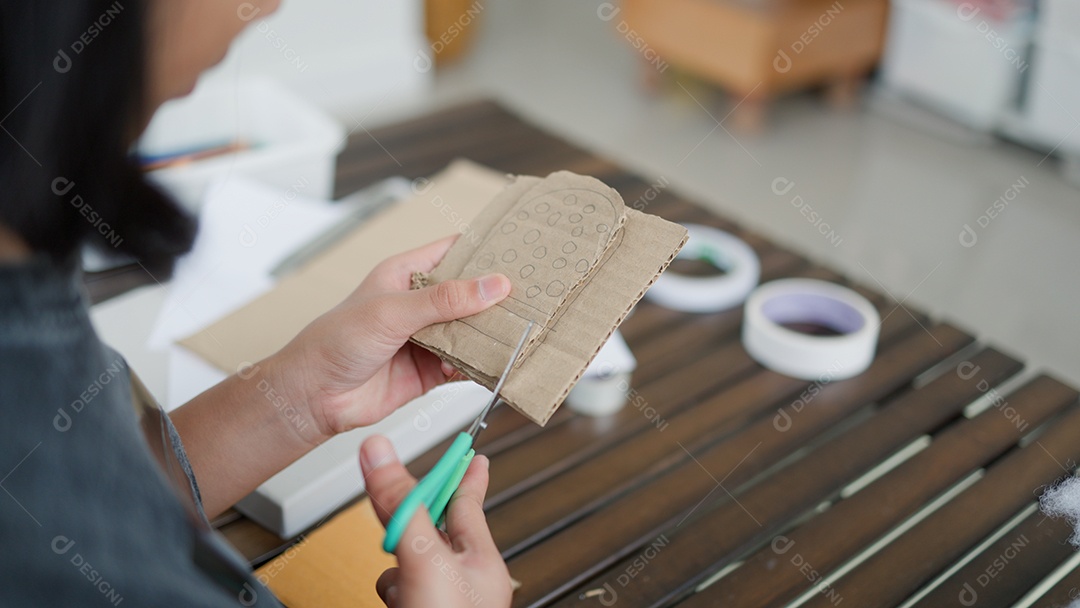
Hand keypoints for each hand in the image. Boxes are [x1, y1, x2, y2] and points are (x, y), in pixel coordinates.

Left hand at [274, 236, 510, 443]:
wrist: (315, 396)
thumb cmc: (336, 341)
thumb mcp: (393, 311)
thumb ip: (444, 300)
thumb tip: (493, 285)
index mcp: (407, 275)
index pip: (453, 252)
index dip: (484, 250)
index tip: (517, 251)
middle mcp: (419, 305)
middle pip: (470, 295)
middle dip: (496, 298)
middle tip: (532, 297)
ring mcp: (426, 338)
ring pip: (471, 331)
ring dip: (490, 335)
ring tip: (519, 332)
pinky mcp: (430, 371)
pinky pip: (464, 365)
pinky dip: (480, 366)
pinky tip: (494, 364)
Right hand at [360, 435, 512, 607]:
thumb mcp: (426, 561)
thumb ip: (405, 510)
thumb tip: (381, 455)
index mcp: (480, 560)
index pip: (468, 502)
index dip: (465, 473)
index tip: (474, 455)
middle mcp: (465, 580)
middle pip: (435, 528)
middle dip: (414, 514)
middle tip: (402, 496)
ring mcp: (442, 599)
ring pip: (413, 561)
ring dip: (396, 561)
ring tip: (397, 571)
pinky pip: (400, 589)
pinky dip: (391, 589)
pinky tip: (392, 597)